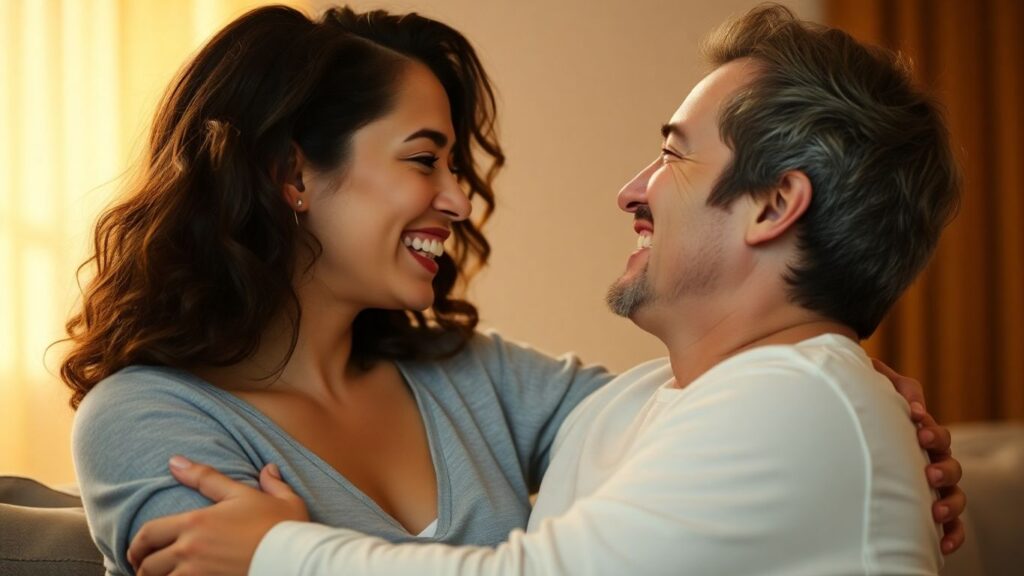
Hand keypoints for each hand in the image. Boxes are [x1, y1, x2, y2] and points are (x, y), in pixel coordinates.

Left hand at [128, 456, 308, 575]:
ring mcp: (197, 574)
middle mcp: (190, 550)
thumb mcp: (248, 493)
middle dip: (140, 567)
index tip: (136, 551)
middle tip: (143, 569)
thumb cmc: (279, 524)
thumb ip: (213, 478)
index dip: (136, 545)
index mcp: (196, 522)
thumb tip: (179, 460)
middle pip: (147, 564)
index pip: (147, 534)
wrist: (296, 555)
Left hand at [873, 359, 966, 554]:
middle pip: (950, 465)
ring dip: (949, 502)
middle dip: (943, 467)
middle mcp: (931, 464)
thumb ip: (894, 386)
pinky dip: (953, 535)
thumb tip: (912, 402)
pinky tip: (942, 544)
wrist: (846, 447)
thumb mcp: (877, 392)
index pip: (936, 434)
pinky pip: (951, 527)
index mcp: (921, 439)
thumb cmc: (865, 416)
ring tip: (934, 509)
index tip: (915, 422)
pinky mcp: (930, 513)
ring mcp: (933, 489)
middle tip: (927, 471)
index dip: (931, 429)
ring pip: (955, 496)